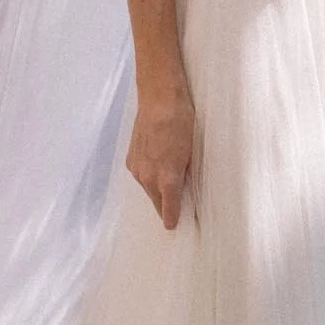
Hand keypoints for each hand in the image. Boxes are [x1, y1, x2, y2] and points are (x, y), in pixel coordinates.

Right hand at [129, 81, 195, 229]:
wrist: (159, 97)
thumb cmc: (182, 122)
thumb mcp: (193, 151)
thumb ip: (188, 174)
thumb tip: (188, 188)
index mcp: (166, 179)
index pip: (170, 211)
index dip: (174, 220)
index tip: (178, 227)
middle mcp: (148, 178)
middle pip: (157, 203)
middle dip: (167, 207)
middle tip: (179, 209)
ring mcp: (137, 169)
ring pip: (148, 190)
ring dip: (158, 191)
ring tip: (170, 187)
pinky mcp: (131, 159)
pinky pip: (141, 177)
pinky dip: (150, 177)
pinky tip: (159, 167)